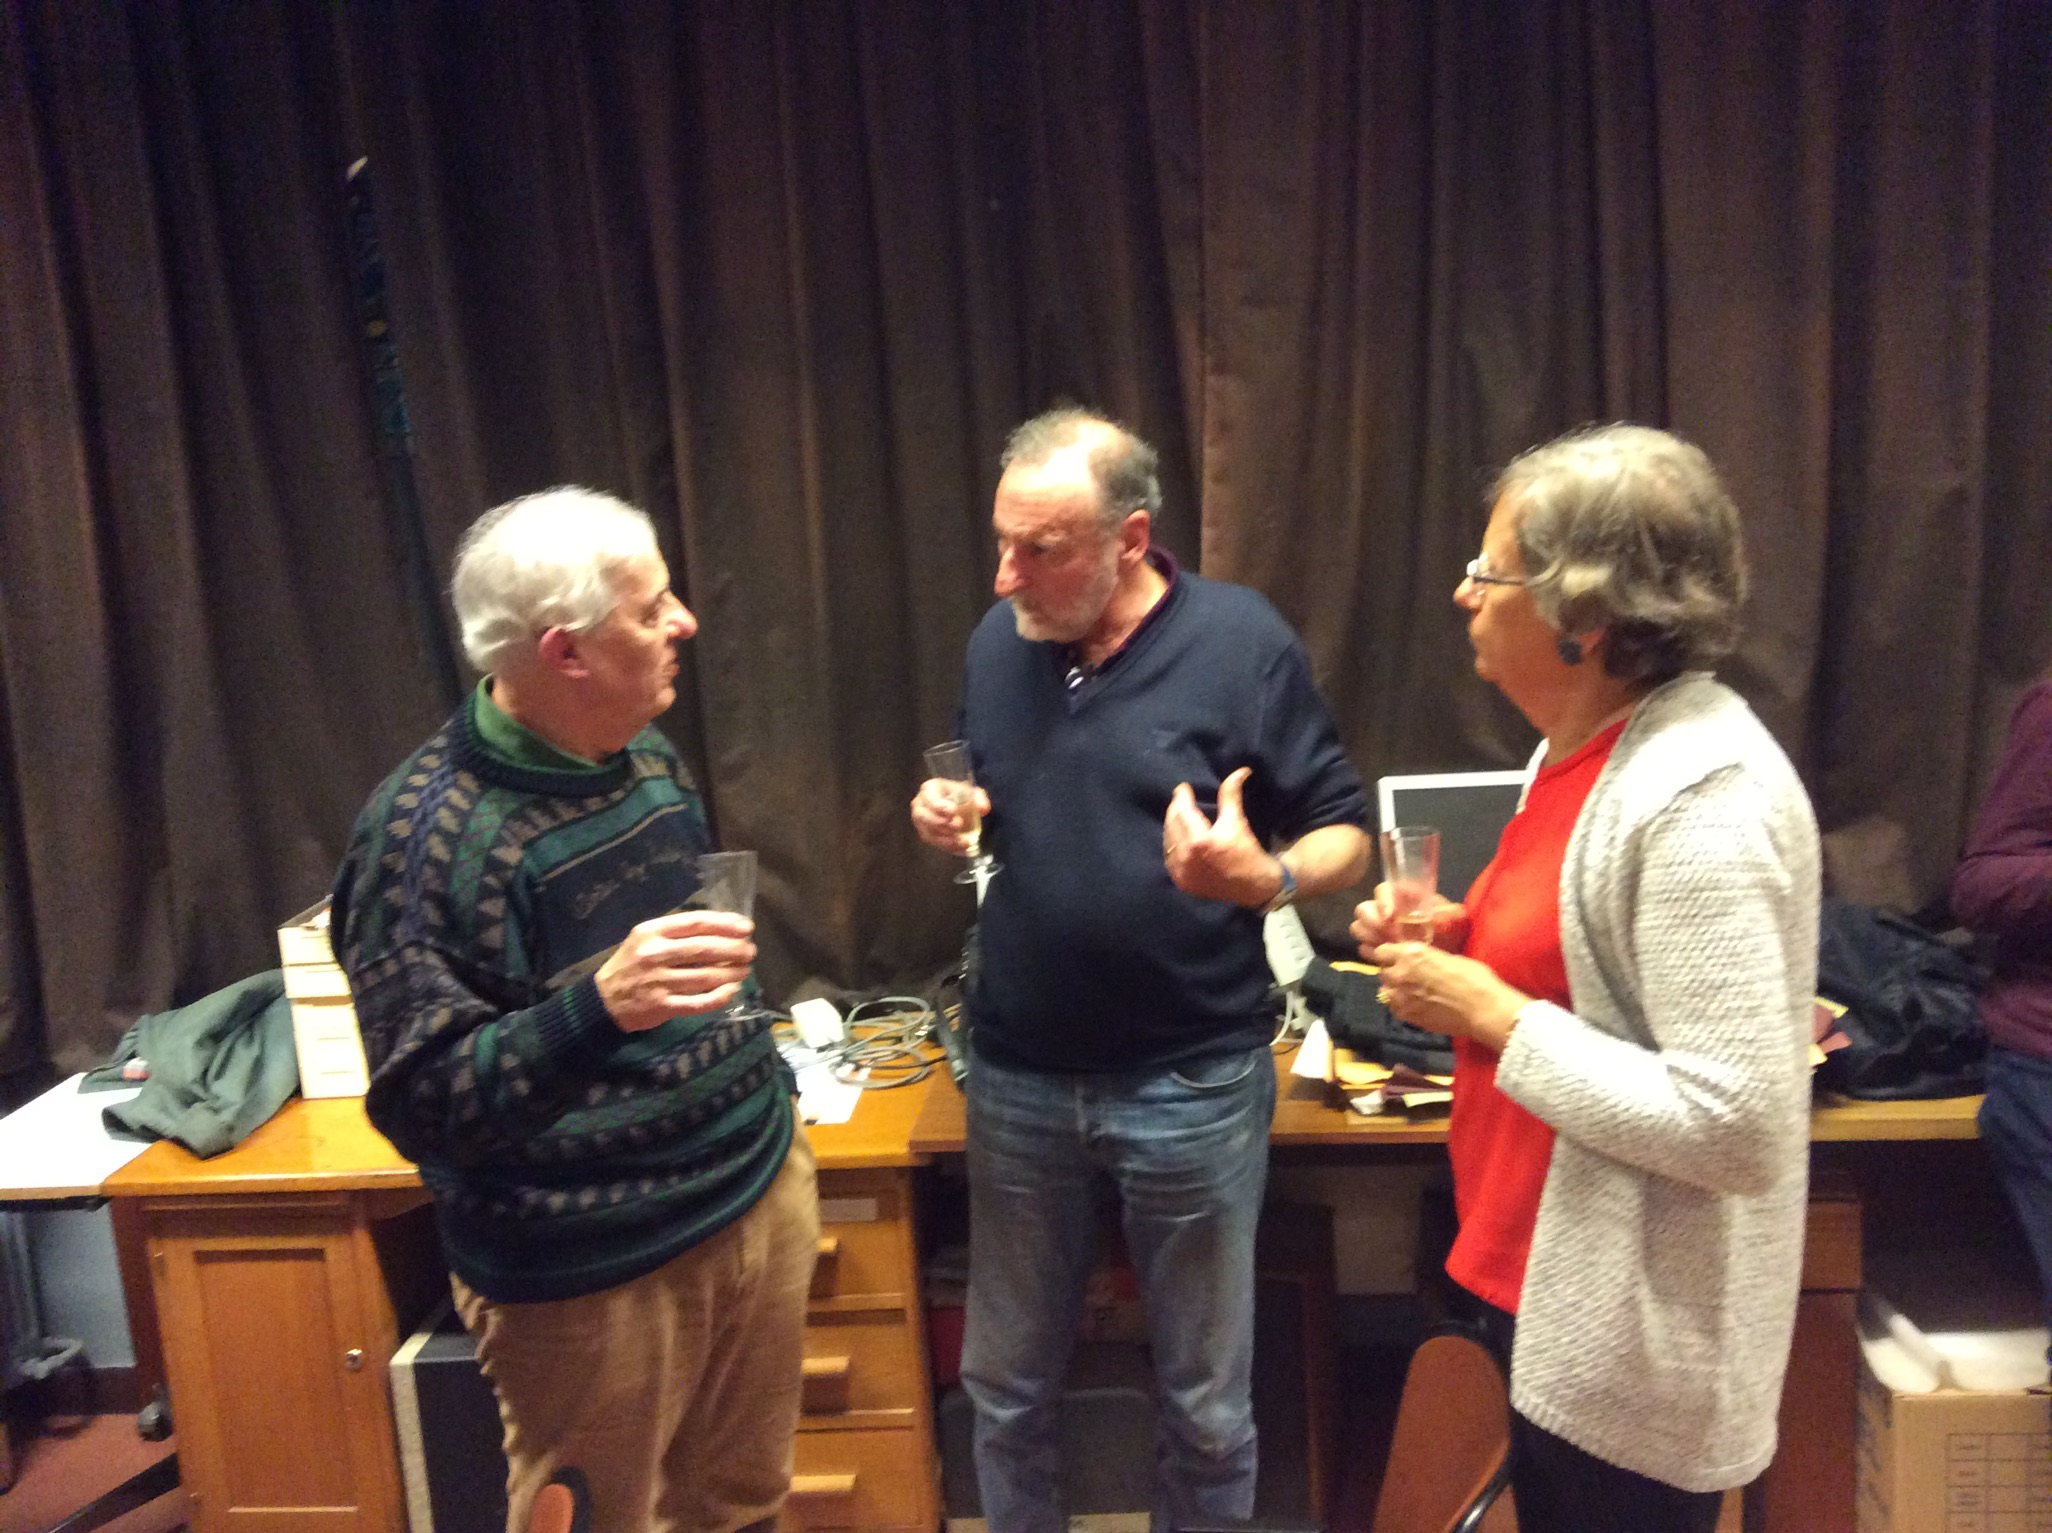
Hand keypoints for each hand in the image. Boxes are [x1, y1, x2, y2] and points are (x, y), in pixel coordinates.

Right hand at [595, 911, 755, 1032]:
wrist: (602, 1000)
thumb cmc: (630, 964)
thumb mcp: (645, 939)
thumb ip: (676, 933)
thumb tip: (721, 929)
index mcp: (652, 932)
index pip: (696, 923)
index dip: (725, 924)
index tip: (746, 928)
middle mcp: (655, 954)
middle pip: (704, 949)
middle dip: (734, 949)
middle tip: (750, 952)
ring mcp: (659, 981)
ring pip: (705, 976)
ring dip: (731, 973)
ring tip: (745, 970)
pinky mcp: (662, 1006)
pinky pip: (698, 1002)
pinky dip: (719, 997)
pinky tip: (731, 991)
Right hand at [910, 777, 990, 855]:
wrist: (956, 804)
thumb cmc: (961, 795)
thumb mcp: (972, 791)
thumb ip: (978, 797)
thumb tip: (983, 808)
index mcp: (929, 789)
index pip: (929, 798)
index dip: (940, 806)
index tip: (953, 811)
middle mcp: (920, 806)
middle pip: (923, 817)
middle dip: (941, 823)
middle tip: (958, 826)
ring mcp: (921, 822)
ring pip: (929, 833)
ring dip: (947, 839)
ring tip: (965, 841)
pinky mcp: (927, 835)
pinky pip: (935, 843)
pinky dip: (950, 847)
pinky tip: (964, 849)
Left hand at [1163, 767, 1279, 906]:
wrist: (1254, 886)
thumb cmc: (1247, 852)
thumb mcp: (1237, 821)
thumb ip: (1231, 795)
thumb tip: (1241, 770)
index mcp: (1200, 841)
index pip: (1182, 811)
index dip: (1181, 797)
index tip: (1183, 787)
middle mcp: (1186, 858)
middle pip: (1172, 824)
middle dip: (1176, 809)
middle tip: (1181, 799)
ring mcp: (1181, 872)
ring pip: (1168, 840)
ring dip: (1172, 826)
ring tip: (1179, 815)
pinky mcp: (1181, 882)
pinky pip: (1169, 857)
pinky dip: (1173, 845)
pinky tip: (1179, 836)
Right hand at [1351, 884, 1468, 952]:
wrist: (1451, 952)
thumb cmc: (1452, 930)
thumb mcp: (1457, 922)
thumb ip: (1451, 917)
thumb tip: (1439, 920)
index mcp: (1404, 897)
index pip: (1383, 890)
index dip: (1382, 901)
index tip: (1390, 917)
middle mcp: (1388, 910)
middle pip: (1364, 909)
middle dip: (1371, 923)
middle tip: (1385, 937)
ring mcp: (1380, 929)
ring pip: (1359, 928)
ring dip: (1369, 938)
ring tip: (1384, 949)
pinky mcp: (1378, 947)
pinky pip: (1364, 948)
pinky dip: (1371, 954)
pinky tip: (1384, 960)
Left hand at [1369, 940, 1526, 1052]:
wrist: (1482, 1009)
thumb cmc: (1474, 978)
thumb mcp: (1449, 957)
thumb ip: (1427, 958)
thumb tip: (1421, 960)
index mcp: (1411, 954)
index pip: (1382, 951)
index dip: (1389, 954)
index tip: (1397, 957)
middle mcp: (1400, 974)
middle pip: (1383, 971)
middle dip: (1392, 971)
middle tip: (1407, 975)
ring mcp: (1400, 997)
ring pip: (1385, 990)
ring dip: (1394, 989)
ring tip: (1409, 991)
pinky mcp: (1406, 1016)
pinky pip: (1394, 1008)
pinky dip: (1400, 1005)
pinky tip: (1414, 1005)